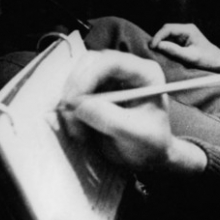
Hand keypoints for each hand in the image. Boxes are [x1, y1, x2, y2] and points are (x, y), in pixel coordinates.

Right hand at [61, 50, 204, 174]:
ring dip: (70, 101)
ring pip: (78, 76)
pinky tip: (77, 130)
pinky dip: (70, 110)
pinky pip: (74, 92)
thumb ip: (109, 118)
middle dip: (75, 87)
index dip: (89, 76)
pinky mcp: (96, 91)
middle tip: (69, 114)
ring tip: (78, 131)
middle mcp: (126, 70)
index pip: (112, 62)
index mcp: (144, 73)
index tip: (74, 99)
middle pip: (90, 63)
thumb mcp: (135, 134)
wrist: (148, 156)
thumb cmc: (151, 143)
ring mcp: (109, 79)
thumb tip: (79, 105)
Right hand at [150, 23, 219, 70]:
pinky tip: (162, 52)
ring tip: (154, 51)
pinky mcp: (183, 40)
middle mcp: (186, 29)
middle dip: (157, 38)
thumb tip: (159, 46)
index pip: (168, 29)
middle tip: (150, 49)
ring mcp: (184, 34)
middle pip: (166, 30)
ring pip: (167, 35)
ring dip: (161, 42)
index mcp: (188, 29)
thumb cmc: (207, 59)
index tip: (152, 46)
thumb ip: (174, 51)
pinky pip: (171, 40)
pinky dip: (165, 45)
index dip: (158, 36)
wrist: (218, 61)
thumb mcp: (190, 57)